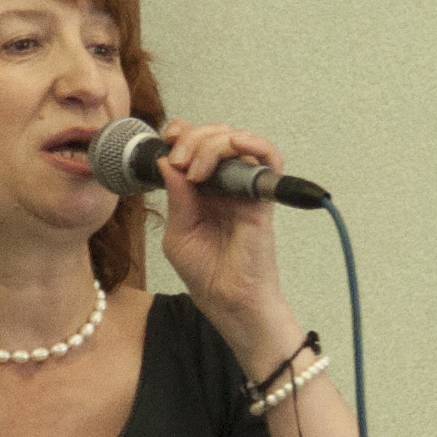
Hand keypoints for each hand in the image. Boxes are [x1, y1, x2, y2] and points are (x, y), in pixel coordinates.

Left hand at [150, 119, 295, 352]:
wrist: (229, 303)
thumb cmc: (206, 275)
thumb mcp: (179, 233)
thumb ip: (176, 198)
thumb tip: (166, 160)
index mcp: (203, 190)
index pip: (196, 144)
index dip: (182, 133)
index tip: (166, 140)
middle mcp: (226, 184)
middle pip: (215, 136)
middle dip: (192, 139)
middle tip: (178, 162)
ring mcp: (245, 189)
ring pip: (238, 141)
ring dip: (212, 144)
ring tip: (195, 169)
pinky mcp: (262, 198)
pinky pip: (270, 159)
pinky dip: (256, 144)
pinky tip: (236, 145)